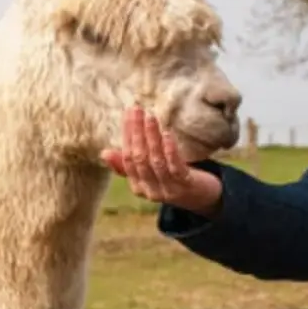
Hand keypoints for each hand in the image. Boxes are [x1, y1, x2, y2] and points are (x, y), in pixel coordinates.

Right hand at [99, 105, 223, 216]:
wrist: (203, 198)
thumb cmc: (173, 180)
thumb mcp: (151, 172)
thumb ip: (129, 164)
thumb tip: (104, 153)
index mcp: (138, 187)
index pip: (127, 158)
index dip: (127, 135)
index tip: (128, 113)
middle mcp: (150, 190)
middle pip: (139, 158)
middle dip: (137, 132)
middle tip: (138, 110)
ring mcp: (168, 189)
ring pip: (155, 161)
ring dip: (152, 138)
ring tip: (151, 118)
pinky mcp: (186, 185)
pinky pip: (174, 167)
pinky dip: (169, 150)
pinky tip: (167, 134)